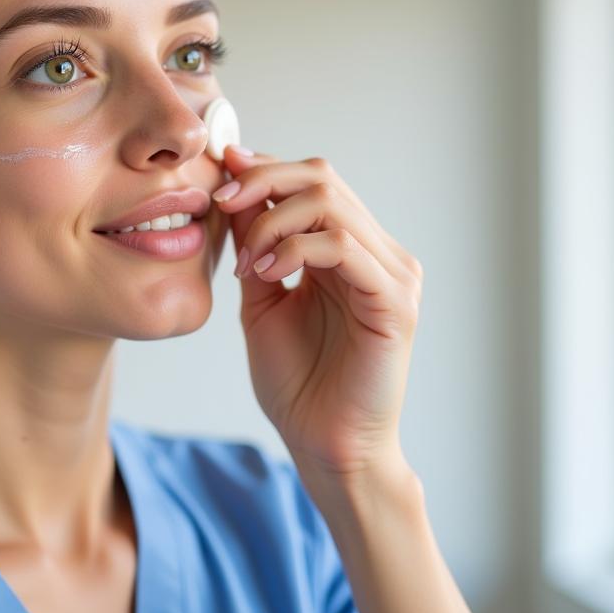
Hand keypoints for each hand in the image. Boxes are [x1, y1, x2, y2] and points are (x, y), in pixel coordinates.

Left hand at [213, 146, 422, 493]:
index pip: (311, 181)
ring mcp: (391, 273)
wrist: (324, 443)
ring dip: (272, 221)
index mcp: (346, 250)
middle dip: (262, 182)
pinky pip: (343, 247)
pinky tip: (267, 274)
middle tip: (221, 203)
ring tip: (246, 262)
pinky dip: (295, 249)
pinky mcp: (395, 301)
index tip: (218, 175)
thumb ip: (254, 246)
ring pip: (332, 203)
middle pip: (322, 178)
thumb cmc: (297, 381)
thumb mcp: (261, 298)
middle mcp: (375, 252)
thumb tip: (232, 189)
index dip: (264, 169)